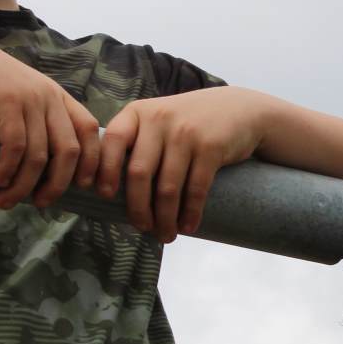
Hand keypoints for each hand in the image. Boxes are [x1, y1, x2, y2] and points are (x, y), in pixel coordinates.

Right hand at [0, 31, 102, 210]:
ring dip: (25, 185)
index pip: (90, 131)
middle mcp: (49, 97)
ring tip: (7, 201)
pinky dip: (9, 170)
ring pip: (40, 156)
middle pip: (69, 150)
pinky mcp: (5, 103)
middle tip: (43, 203)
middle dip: (59, 184)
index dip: (93, 162)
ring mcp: (28, 99)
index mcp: (58, 97)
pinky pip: (16, 147)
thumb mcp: (21, 96)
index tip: (85, 188)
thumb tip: (43, 165)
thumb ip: (37, 120)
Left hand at [96, 88, 270, 241]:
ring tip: (166, 235)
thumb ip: (136, 141)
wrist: (239, 108)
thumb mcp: (158, 119)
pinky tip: (187, 226)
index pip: (112, 141)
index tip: (103, 196)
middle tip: (141, 227)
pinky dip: (190, 213)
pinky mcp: (211, 146)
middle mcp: (159, 119)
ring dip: (165, 217)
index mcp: (138, 113)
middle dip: (138, 207)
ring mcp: (186, 132)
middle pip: (138, 173)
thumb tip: (109, 190)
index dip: (104, 170)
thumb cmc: (190, 122)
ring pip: (167, 186)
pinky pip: (195, 188)